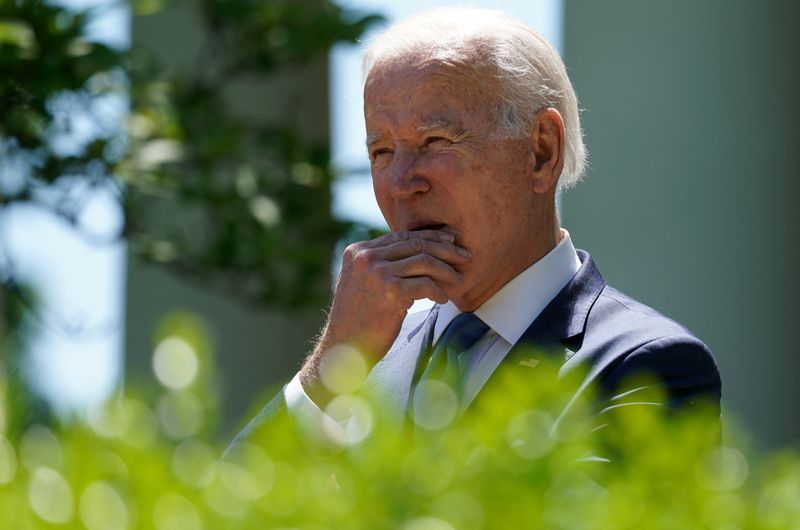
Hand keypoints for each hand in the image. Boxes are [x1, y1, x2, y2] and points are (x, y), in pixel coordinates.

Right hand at [300, 229, 469, 401]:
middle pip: (415, 244)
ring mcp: (377, 272)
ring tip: (457, 279)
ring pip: (424, 261)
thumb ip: (380, 264)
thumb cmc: (357, 320)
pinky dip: (438, 291)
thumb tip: (416, 252)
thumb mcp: (362, 282)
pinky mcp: (390, 291)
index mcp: (357, 251)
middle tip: (464, 256)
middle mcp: (366, 257)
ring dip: (446, 270)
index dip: (429, 236)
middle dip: (445, 248)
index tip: (450, 240)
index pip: (401, 237)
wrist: (343, 349)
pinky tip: (443, 299)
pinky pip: (426, 284)